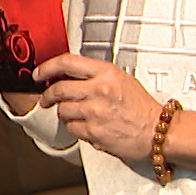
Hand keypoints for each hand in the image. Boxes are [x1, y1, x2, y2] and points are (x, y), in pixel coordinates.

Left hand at [34, 53, 163, 166]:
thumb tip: (69, 74)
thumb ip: (95, 75)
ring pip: (63, 111)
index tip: (39, 73)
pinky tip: (86, 126)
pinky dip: (75, 128)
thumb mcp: (121, 79)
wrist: (156, 131)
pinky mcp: (94, 132)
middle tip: (46, 99)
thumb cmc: (141, 107)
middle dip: (48, 96)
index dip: (47, 67)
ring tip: (77, 114)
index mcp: (106, 73)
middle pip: (59, 89)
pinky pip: (71, 128)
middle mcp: (99, 90)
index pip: (67, 62)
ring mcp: (95, 112)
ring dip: (65, 113)